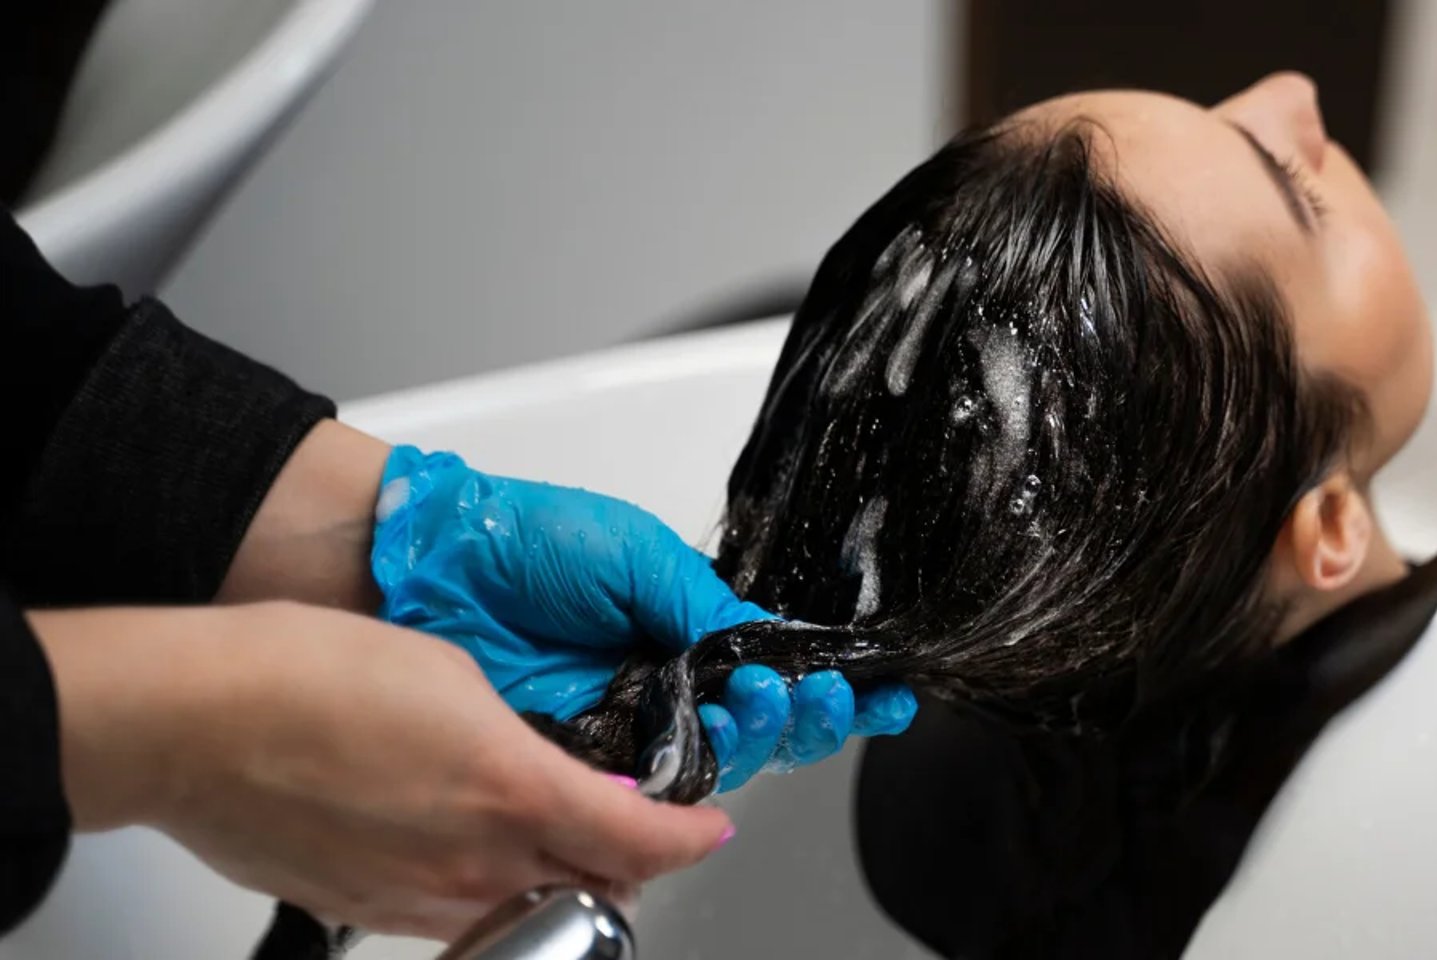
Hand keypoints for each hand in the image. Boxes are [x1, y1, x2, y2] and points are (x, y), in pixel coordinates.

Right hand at [32, 602, 731, 938]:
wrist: (196, 718)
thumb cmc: (310, 675)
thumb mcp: (456, 677)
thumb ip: (525, 740)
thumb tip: (548, 774)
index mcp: (514, 795)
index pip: (643, 843)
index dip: (690, 838)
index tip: (707, 826)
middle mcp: (475, 865)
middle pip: (595, 891)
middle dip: (628, 864)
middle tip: (635, 826)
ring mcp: (417, 900)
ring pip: (525, 912)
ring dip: (556, 882)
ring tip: (547, 837)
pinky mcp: (365, 912)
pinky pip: (452, 919)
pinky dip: (484, 893)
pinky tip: (462, 848)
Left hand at [369, 446, 915, 789]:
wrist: (429, 567)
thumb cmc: (524, 542)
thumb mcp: (639, 556)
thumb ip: (709, 606)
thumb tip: (770, 648)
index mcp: (689, 625)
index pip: (776, 667)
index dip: (828, 685)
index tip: (875, 691)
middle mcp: (665, 681)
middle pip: (761, 727)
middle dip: (802, 715)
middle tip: (805, 696)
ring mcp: (627, 725)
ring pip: (718, 762)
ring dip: (752, 740)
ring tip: (751, 706)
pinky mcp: (583, 762)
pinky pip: (649, 787)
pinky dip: (685, 780)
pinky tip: (703, 751)